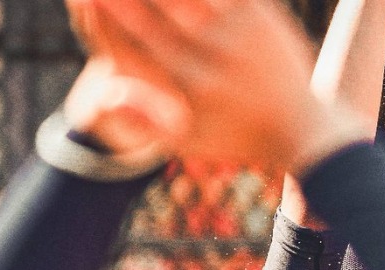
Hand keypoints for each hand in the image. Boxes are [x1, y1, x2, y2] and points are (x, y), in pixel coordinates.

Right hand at [67, 0, 359, 173]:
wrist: (302, 128)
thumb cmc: (232, 133)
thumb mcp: (185, 141)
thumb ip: (141, 120)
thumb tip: (104, 90)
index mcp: (183, 93)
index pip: (126, 47)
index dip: (98, 19)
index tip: (81, 0)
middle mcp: (207, 64)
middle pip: (146, 16)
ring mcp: (235, 36)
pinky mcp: (257, 14)